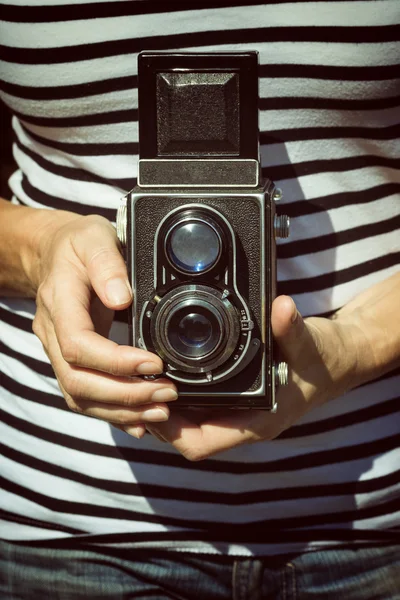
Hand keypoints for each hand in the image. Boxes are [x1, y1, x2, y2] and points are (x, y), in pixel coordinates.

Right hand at [31, 213, 177, 436]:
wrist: (53, 253)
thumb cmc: (77, 244)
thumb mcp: (94, 237)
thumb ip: (107, 264)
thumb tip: (122, 297)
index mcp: (59, 302)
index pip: (78, 345)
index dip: (116, 362)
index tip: (155, 363)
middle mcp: (53, 333)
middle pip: (78, 381)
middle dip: (125, 395)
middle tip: (167, 394)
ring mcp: (58, 350)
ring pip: (80, 396)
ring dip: (121, 410)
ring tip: (161, 412)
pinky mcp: (70, 361)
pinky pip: (85, 396)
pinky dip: (113, 412)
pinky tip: (139, 420)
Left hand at [141, 295, 358, 459]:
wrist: (336, 360)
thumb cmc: (323, 360)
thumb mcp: (308, 342)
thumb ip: (292, 328)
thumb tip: (281, 308)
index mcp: (256, 422)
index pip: (199, 444)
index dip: (168, 429)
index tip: (149, 400)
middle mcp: (240, 422)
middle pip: (182, 434)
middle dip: (155, 415)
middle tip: (135, 381)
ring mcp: (235, 412)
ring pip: (185, 421)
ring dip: (162, 404)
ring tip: (141, 374)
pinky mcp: (232, 399)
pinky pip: (195, 405)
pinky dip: (176, 392)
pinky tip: (163, 370)